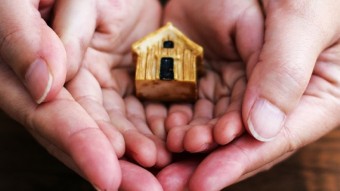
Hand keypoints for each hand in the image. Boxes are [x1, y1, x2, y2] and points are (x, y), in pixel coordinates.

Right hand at [0, 0, 166, 189]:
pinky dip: (149, 133)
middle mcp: (58, 91)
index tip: (108, 175)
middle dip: (116, 168)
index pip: (52, 117)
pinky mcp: (116, 85)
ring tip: (162, 180)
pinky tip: (168, 150)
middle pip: (84, 138)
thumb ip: (30, 37)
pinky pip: (132, 114)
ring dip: (136, 159)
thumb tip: (45, 86)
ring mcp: (89, 91)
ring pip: (111, 132)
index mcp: (26, 72)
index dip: (80, 146)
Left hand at [158, 0, 339, 189]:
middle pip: (240, 140)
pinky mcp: (217, 70)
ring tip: (158, 161)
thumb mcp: (304, 18)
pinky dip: (178, 116)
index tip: (203, 183)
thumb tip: (259, 128)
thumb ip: (286, 71)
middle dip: (203, 162)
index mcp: (314, 93)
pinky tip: (158, 131)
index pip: (275, 137)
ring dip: (186, 144)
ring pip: (214, 124)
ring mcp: (243, 85)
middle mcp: (276, 97)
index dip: (237, 162)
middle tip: (169, 184)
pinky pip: (197, 99)